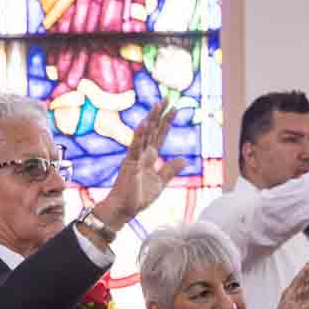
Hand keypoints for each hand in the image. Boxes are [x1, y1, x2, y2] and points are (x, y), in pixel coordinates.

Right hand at [92, 100, 183, 230]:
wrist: (124, 210)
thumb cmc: (139, 198)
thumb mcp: (160, 183)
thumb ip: (170, 170)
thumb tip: (184, 159)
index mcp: (150, 158)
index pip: (160, 136)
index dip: (167, 123)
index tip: (174, 109)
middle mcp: (142, 154)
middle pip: (153, 130)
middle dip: (160, 114)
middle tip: (167, 98)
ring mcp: (135, 157)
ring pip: (144, 134)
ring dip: (151, 120)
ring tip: (157, 105)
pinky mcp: (129, 164)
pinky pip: (135, 147)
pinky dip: (139, 136)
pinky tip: (143, 124)